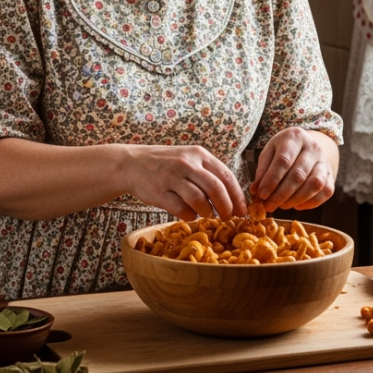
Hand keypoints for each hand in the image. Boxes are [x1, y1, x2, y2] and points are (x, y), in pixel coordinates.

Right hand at [123, 145, 248, 220]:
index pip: (226, 175)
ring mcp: (172, 177)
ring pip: (199, 200)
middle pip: (216, 189)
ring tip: (206, 215)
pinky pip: (181, 209)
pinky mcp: (159, 192)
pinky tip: (189, 215)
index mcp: (198, 154)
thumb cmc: (165, 164)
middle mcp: (187, 164)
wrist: (131, 163)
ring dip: (207, 212)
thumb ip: (208, 172)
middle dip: (226, 207)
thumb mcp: (188, 158)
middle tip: (228, 218)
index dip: (237, 195)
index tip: (242, 210)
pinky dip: (189, 216)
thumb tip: (231, 196)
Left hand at [251, 128, 336, 210]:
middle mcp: (313, 147)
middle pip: (298, 174)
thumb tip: (256, 191)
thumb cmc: (284, 151)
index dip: (272, 180)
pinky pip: (324, 192)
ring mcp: (325, 162)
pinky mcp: (331, 176)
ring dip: (295, 200)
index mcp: (295, 137)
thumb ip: (262, 171)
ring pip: (314, 184)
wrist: (307, 147)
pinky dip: (309, 203)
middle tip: (268, 206)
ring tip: (281, 206)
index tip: (261, 195)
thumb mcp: (269, 153)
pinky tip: (296, 205)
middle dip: (281, 194)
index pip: (283, 160)